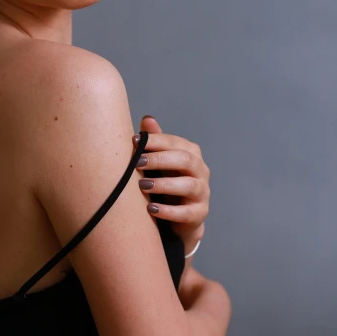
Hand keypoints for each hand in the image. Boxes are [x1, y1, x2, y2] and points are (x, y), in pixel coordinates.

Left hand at [132, 115, 208, 247]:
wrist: (179, 216)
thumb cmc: (166, 181)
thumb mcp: (159, 161)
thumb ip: (154, 142)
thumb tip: (147, 119)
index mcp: (191, 153)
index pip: (175, 143)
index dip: (155, 141)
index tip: (134, 140)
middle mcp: (201, 170)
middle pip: (186, 160)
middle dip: (160, 160)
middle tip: (137, 162)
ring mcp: (202, 192)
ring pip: (189, 185)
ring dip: (164, 184)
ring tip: (142, 185)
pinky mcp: (199, 213)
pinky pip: (186, 213)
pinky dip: (169, 211)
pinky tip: (151, 209)